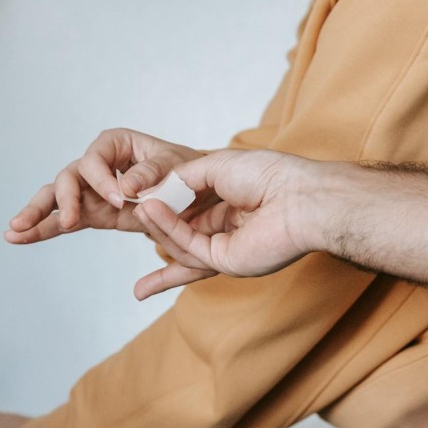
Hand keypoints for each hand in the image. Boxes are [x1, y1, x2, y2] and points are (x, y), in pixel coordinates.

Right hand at [4, 128, 202, 244]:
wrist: (200, 194)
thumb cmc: (188, 172)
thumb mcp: (177, 167)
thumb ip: (152, 174)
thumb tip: (126, 187)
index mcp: (115, 144)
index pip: (95, 160)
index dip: (102, 180)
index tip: (120, 199)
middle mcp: (98, 165)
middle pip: (68, 179)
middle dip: (59, 200)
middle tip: (64, 221)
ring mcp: (92, 191)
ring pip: (58, 200)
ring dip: (37, 215)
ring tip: (14, 232)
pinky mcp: (96, 213)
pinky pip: (68, 221)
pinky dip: (46, 229)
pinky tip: (21, 238)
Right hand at [132, 149, 327, 298]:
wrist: (299, 196)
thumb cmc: (270, 174)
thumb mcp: (217, 165)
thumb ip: (184, 177)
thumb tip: (157, 187)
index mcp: (231, 206)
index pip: (191, 211)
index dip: (166, 206)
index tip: (140, 196)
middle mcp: (229, 230)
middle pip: (182, 234)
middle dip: (155, 226)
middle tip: (128, 209)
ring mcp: (227, 249)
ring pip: (181, 244)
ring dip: (156, 225)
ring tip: (136, 207)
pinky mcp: (226, 263)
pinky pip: (189, 247)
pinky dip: (168, 229)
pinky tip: (150, 211)